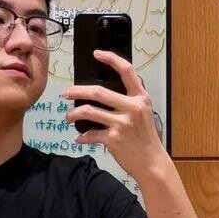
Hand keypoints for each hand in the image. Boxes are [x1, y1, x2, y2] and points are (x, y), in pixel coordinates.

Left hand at [64, 52, 164, 178]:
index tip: (97, 54)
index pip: (126, 71)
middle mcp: (132, 108)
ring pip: (89, 111)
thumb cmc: (146, 139)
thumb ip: (129, 101)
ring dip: (74, 114)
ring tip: (68, 117)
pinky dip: (82, 137)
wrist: (152, 163)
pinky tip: (79, 138)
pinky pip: (90, 134)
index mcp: (140, 98)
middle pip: (98, 92)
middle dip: (77, 91)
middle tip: (66, 93)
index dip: (111, 59)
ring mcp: (122, 124)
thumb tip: (104, 93)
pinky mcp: (114, 139)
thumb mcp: (143, 114)